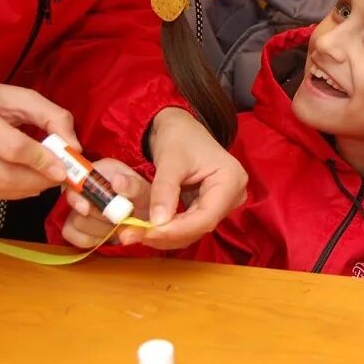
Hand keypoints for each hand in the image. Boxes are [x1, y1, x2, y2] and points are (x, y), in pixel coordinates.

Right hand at [0, 83, 78, 199]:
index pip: (12, 147)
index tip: (63, 170)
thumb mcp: (16, 97)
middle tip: (54, 180)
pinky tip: (15, 184)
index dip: (42, 161)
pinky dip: (3, 193)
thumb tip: (74, 148)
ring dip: (22, 190)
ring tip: (38, 181)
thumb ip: (51, 116)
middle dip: (36, 181)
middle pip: (2, 175)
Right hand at [61, 158, 151, 247]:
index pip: (74, 180)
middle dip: (101, 217)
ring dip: (99, 229)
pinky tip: (105, 235)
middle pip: (76, 205)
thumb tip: (116, 182)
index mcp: (98, 171)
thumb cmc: (144, 199)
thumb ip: (132, 186)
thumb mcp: (144, 191)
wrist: (147, 217)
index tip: (85, 209)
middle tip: (120, 219)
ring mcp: (77, 206)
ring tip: (117, 226)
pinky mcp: (76, 225)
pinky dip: (90, 239)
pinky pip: (72, 235)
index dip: (76, 196)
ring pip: (75, 222)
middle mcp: (83, 186)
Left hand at [141, 107, 247, 249]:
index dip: (177, 230)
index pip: (206, 216)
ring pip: (192, 230)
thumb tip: (157, 223)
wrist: (180, 127)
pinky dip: (166, 229)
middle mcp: (232, 196)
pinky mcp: (208, 207)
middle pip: (199, 226)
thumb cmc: (179, 136)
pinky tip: (144, 229)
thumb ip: (164, 190)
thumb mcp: (170, 160)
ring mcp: (221, 204)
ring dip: (163, 236)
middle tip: (131, 235)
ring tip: (132, 233)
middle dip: (165, 234)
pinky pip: (188, 225)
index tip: (147, 232)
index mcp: (231, 180)